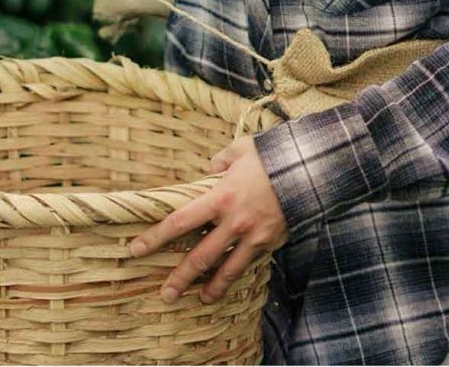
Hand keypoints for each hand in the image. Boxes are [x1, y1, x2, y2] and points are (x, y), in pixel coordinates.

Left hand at [129, 136, 287, 303]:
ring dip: (210, 288)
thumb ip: (220, 160)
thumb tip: (210, 169)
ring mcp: (253, 236)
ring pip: (226, 270)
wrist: (312, 170)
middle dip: (180, 278)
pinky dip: (236, 276)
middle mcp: (234, 222)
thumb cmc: (273, 156)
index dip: (156, 238)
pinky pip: (248, 264)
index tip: (136, 250)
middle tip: (165, 294)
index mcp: (220, 197)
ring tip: (198, 299)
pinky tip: (226, 285)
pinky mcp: (270, 243)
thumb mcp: (241, 149)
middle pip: (200, 257)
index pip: (179, 222)